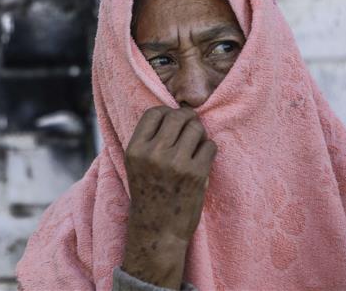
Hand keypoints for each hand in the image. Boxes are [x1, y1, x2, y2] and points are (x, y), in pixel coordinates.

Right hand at [121, 106, 216, 288]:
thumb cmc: (149, 195)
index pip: (154, 112)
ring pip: (196, 128)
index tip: (173, 123)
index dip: (167, 113)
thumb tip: (176, 113)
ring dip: (200, 134)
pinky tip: (202, 161)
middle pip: (178, 116)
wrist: (157, 231)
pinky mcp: (195, 174)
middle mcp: (153, 153)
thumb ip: (149, 140)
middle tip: (191, 130)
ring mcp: (175, 163)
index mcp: (135, 149)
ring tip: (196, 146)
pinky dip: (209, 150)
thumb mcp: (137, 165)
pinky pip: (210, 146)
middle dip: (188, 119)